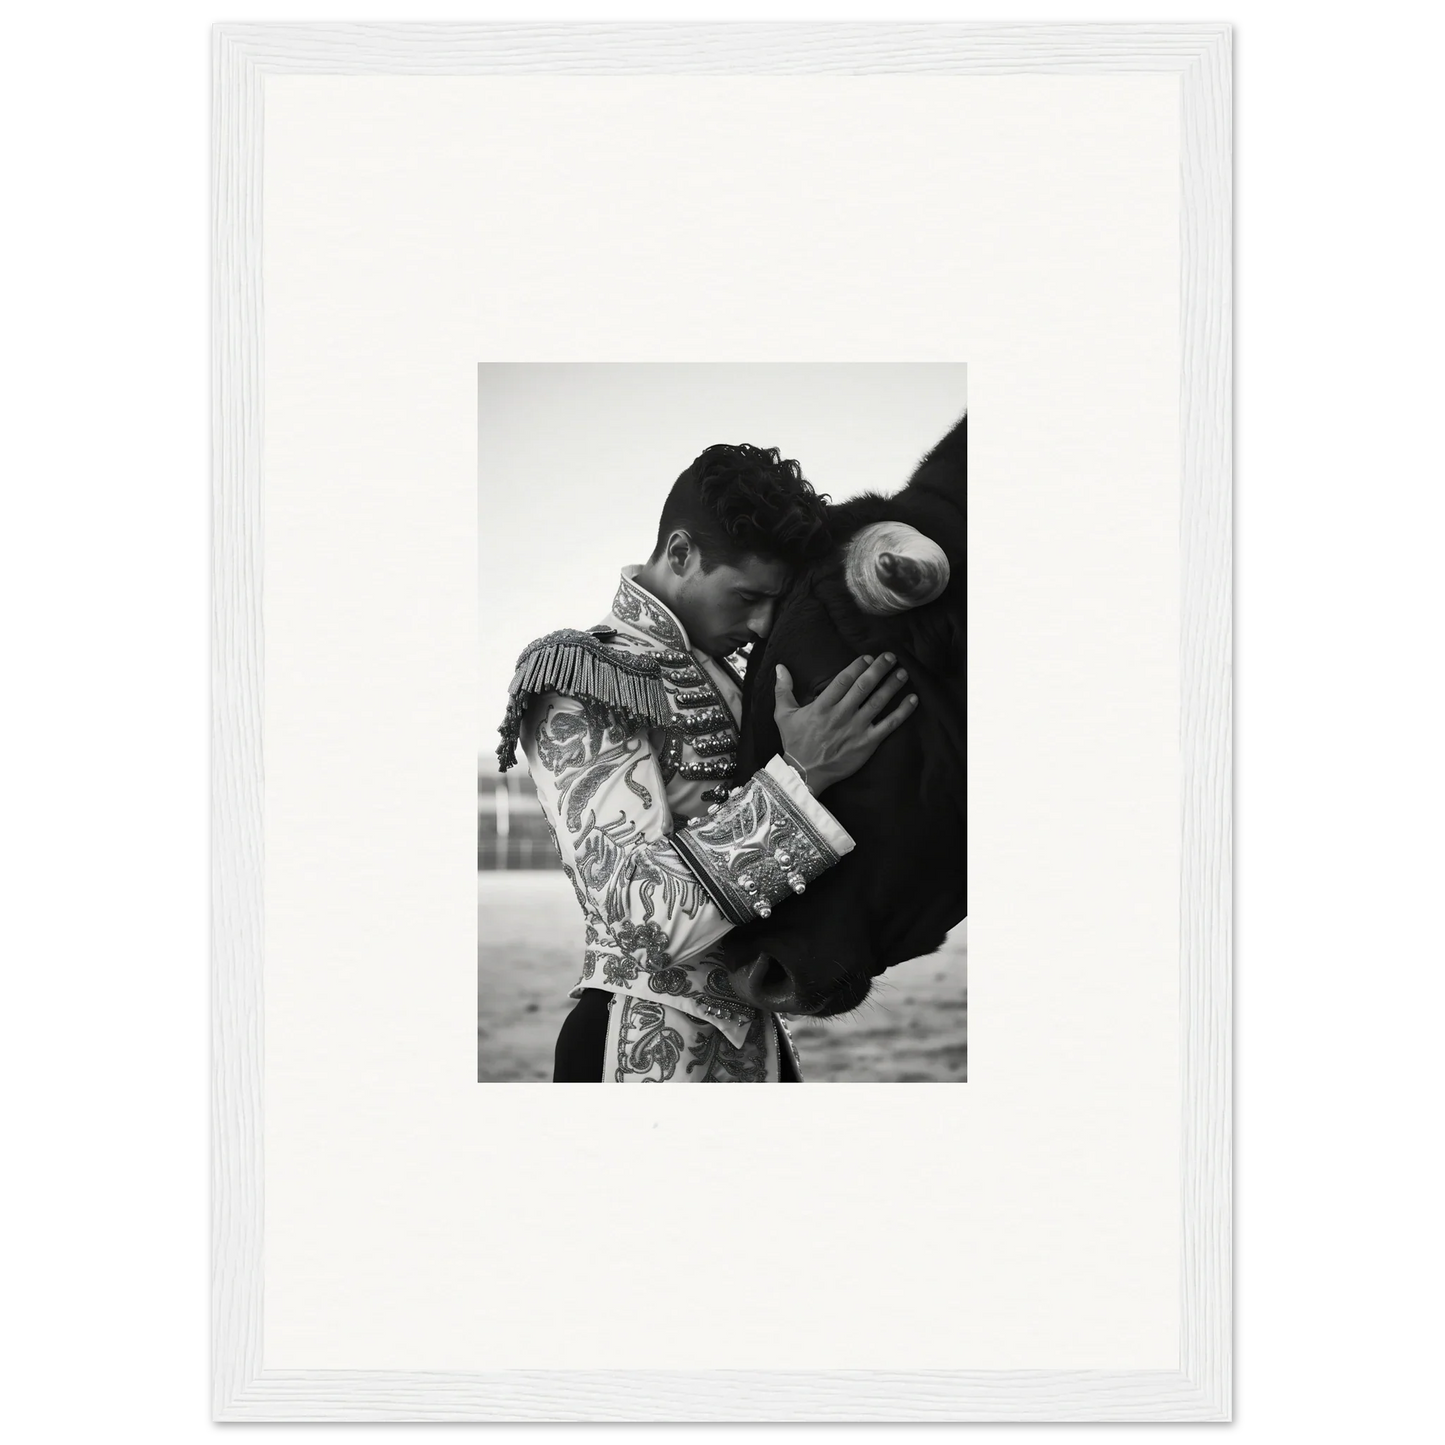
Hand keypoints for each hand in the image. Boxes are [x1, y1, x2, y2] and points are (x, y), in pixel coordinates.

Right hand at [773, 653, 917, 794]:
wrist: (804, 774)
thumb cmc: (795, 743)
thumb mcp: (783, 715)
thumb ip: (783, 689)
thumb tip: (780, 667)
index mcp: (822, 706)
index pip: (843, 680)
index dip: (857, 666)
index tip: (867, 657)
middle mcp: (841, 715)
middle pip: (864, 686)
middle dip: (879, 669)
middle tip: (890, 657)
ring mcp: (856, 729)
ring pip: (879, 702)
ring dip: (892, 685)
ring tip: (902, 672)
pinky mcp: (867, 743)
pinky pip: (889, 725)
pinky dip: (902, 712)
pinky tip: (912, 700)